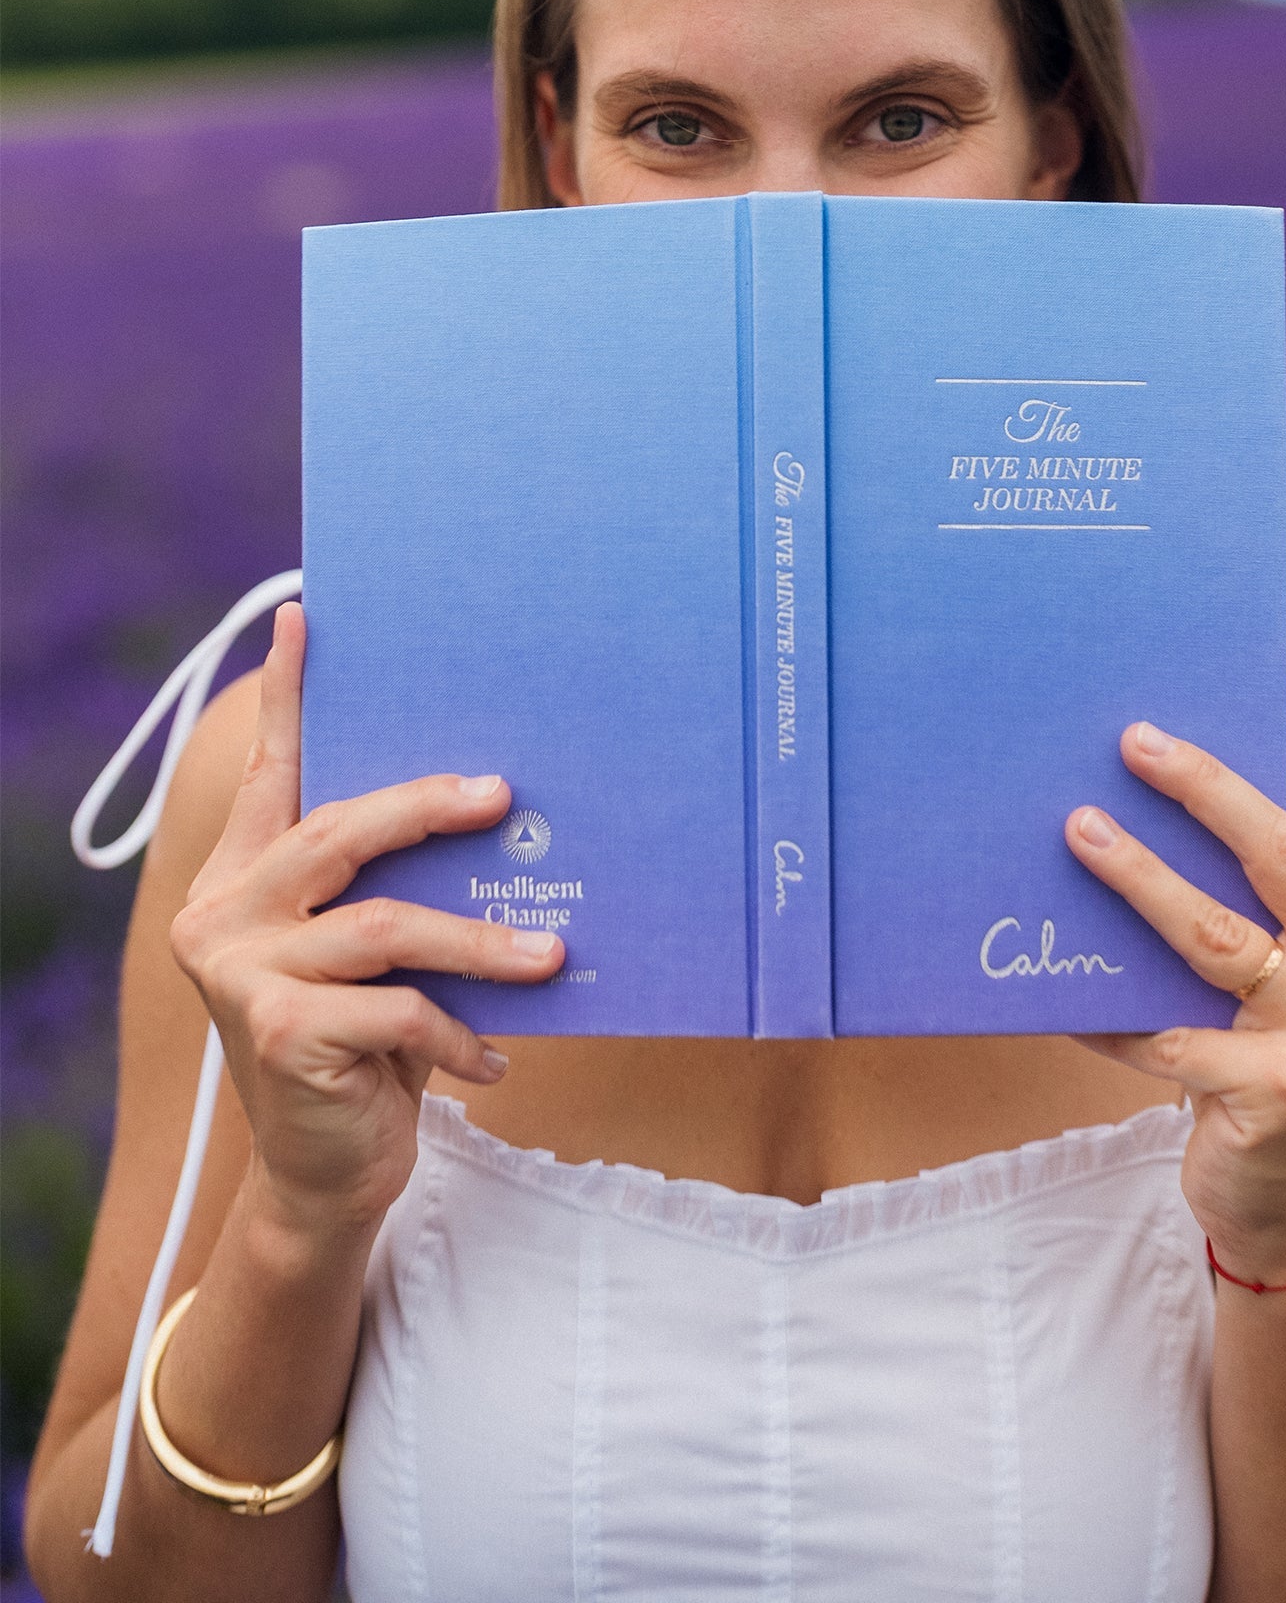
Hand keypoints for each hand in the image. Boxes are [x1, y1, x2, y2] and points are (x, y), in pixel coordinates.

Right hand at [171, 603, 564, 1238]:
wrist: (325, 1176)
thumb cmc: (367, 1050)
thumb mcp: (373, 962)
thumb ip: (393, 894)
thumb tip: (496, 819)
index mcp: (244, 880)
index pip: (269, 775)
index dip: (284, 697)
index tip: (303, 617)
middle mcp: (225, 915)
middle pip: (339, 831)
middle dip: (427, 806)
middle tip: (502, 793)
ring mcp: (243, 974)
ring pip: (386, 925)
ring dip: (481, 943)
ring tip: (552, 957)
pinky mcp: (281, 1033)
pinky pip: (400, 1010)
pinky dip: (461, 1032)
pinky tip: (495, 1060)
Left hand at [1065, 630, 1285, 1283]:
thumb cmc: (1277, 1058)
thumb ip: (1269, 898)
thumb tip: (1167, 788)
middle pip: (1280, 851)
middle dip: (1204, 786)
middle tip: (1133, 737)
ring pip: (1215, 935)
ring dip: (1136, 878)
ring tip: (1076, 829)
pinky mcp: (1277, 1092)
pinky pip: (1164, 1035)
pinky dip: (1104, 1010)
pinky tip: (1051, 989)